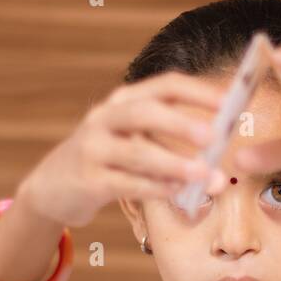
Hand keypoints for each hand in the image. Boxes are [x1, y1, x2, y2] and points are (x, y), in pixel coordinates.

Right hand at [22, 72, 230, 226]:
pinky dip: (154, 189)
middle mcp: (105, 118)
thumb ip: (166, 140)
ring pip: (137, 153)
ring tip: (203, 175)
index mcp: (122, 102)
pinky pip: (127, 183)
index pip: (163, 86)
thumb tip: (218, 148)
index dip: (196, 92)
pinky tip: (177, 193)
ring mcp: (94, 149)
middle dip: (180, 123)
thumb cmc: (106, 163)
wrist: (52, 189)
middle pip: (145, 112)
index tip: (228, 101)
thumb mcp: (130, 140)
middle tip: (212, 136)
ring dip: (174, 164)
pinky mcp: (89, 180)